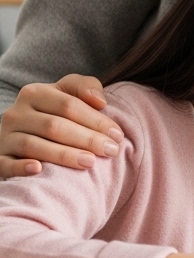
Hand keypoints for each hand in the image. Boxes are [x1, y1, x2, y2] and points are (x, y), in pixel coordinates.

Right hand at [0, 75, 122, 177]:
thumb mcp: (67, 92)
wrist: (20, 131)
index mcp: (35, 93)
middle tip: (111, 151)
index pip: (69, 105)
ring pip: (34, 146)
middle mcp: (16, 113)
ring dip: (64, 155)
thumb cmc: (54, 111)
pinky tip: (39, 170)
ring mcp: (4, 137)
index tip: (118, 135)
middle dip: (87, 139)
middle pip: (55, 126)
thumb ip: (85, 87)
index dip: (96, 120)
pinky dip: (21, 167)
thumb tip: (100, 101)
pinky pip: (6, 164)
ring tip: (90, 162)